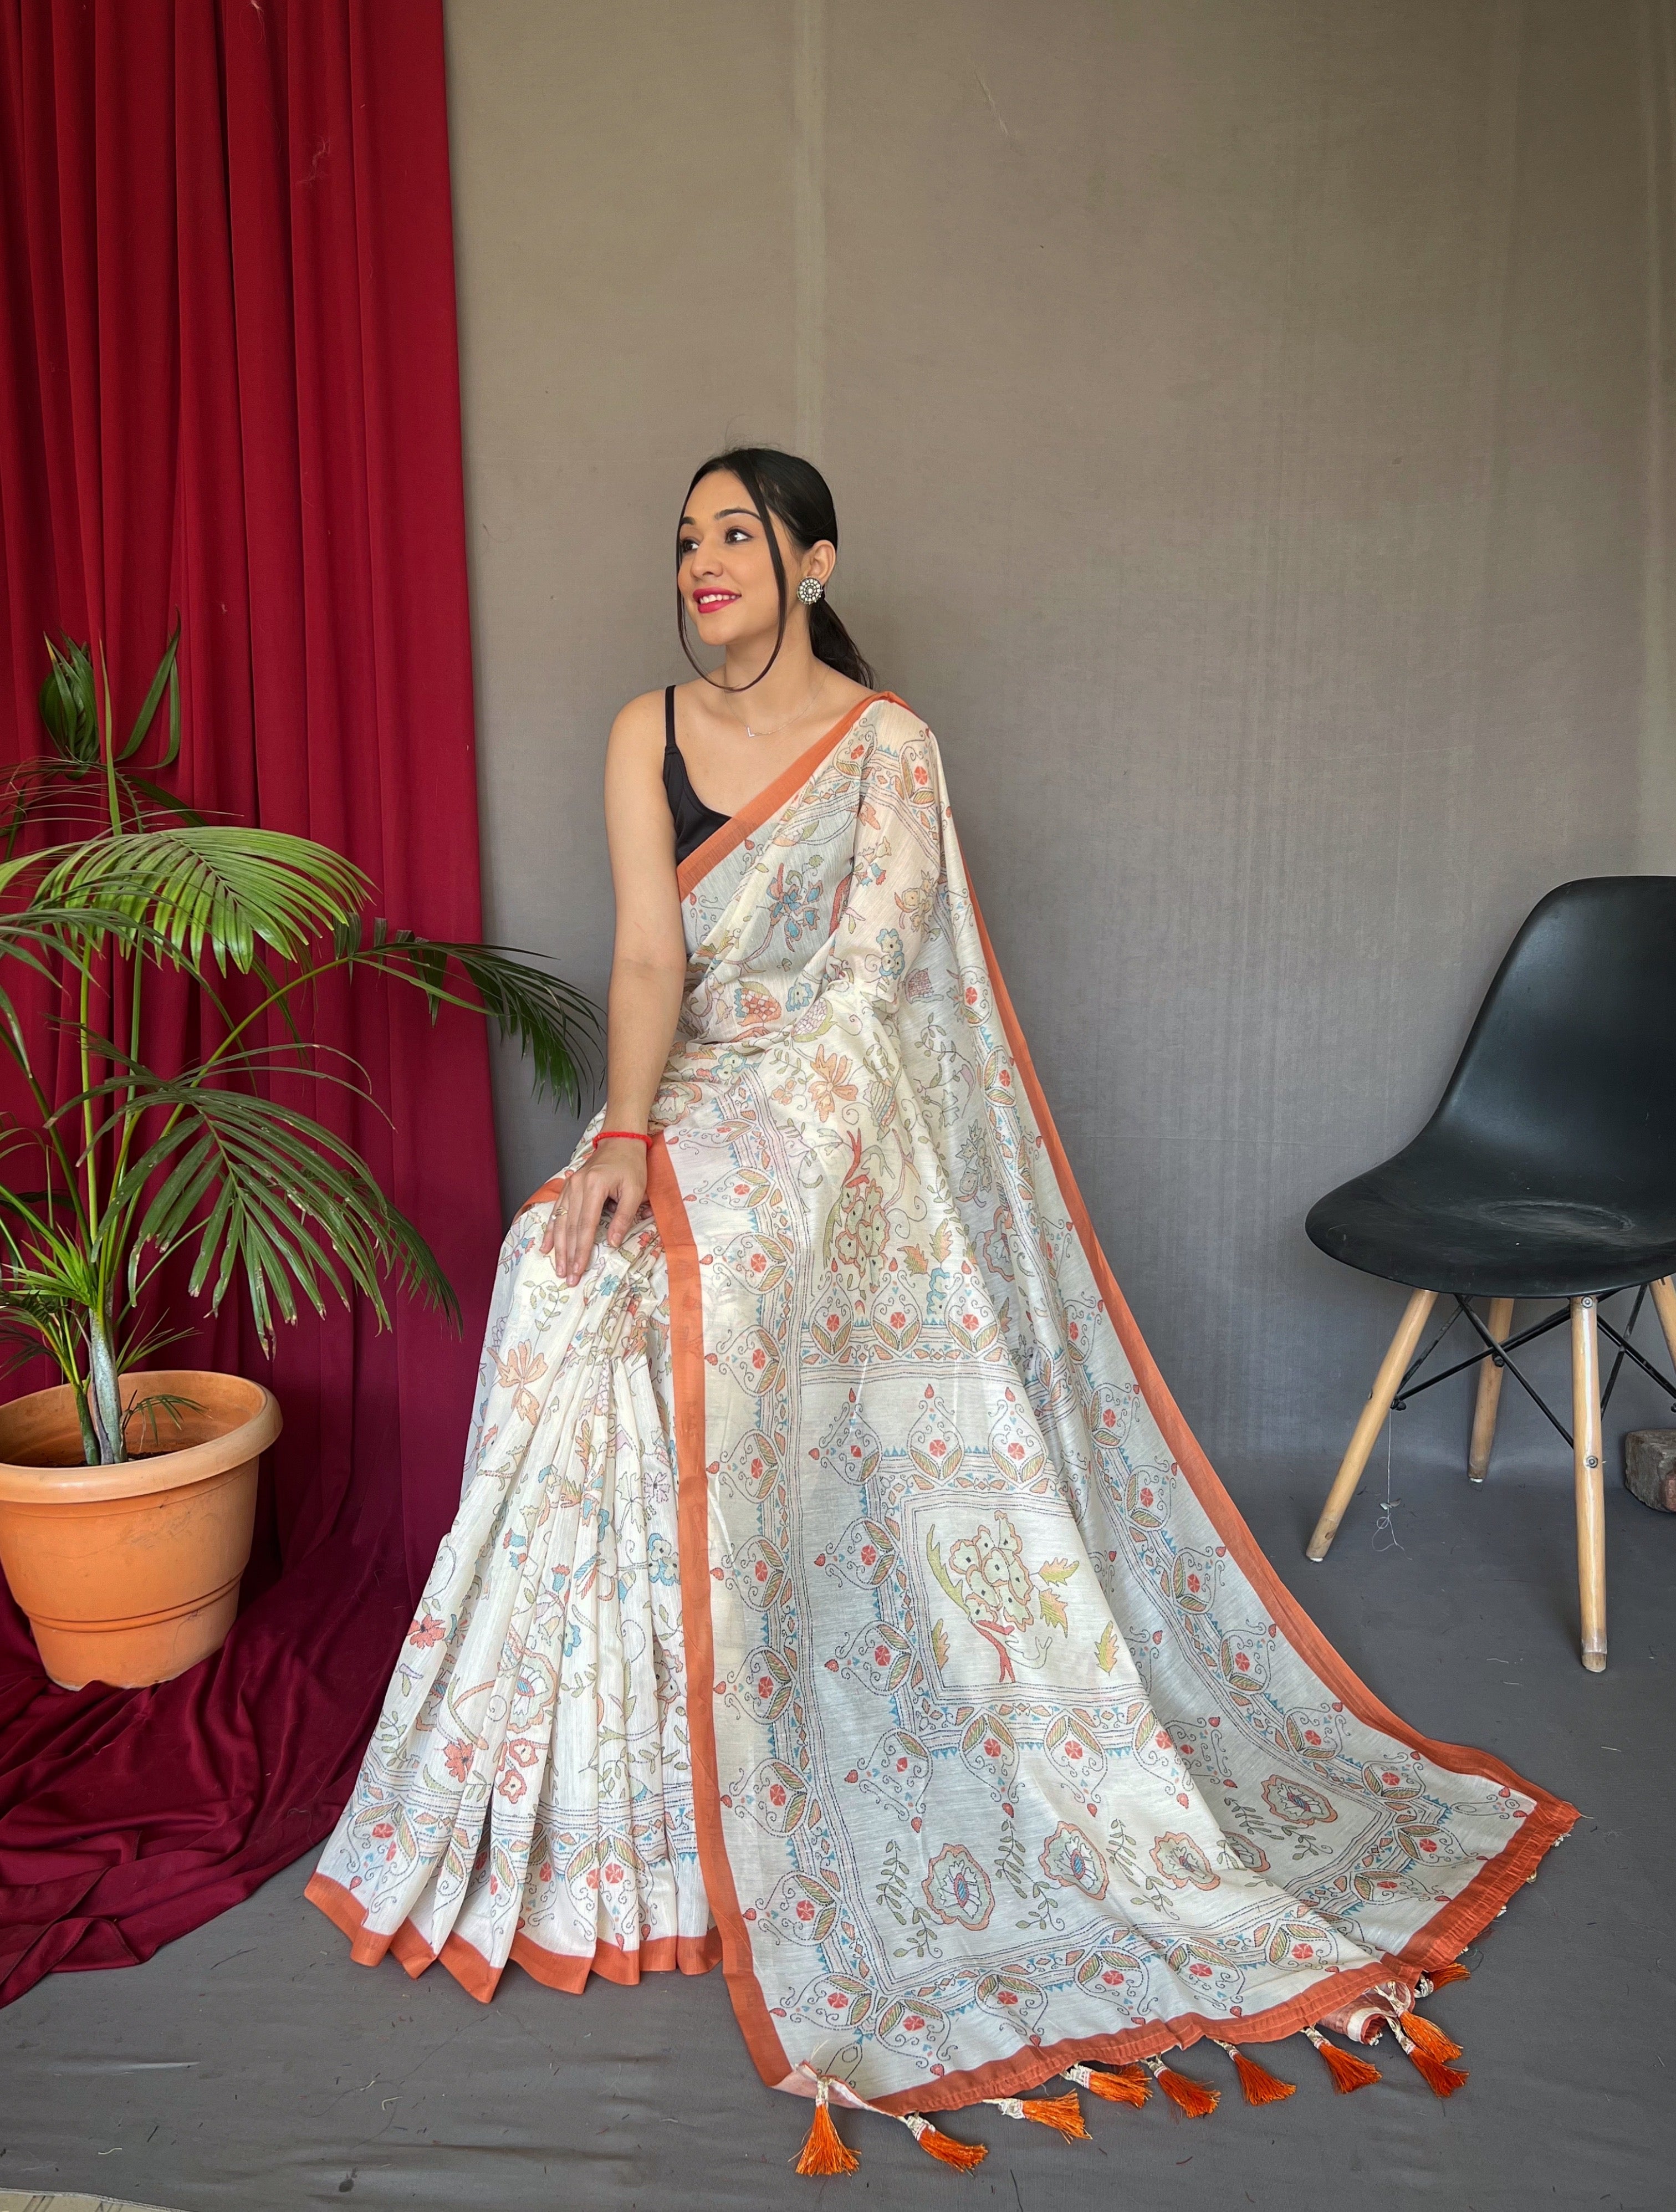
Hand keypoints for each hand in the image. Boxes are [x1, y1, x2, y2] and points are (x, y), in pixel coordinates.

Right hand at [539, 1138, 649, 1285]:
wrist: (620, 1141)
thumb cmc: (631, 1166)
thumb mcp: (636, 1190)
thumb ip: (623, 1217)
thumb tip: (612, 1243)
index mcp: (594, 1187)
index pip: (585, 1226)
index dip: (581, 1250)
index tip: (579, 1270)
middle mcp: (576, 1187)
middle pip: (569, 1227)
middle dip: (567, 1255)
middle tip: (567, 1277)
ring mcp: (569, 1186)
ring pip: (559, 1221)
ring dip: (557, 1247)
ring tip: (557, 1267)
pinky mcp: (568, 1187)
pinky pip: (556, 1211)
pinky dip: (549, 1230)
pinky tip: (545, 1246)